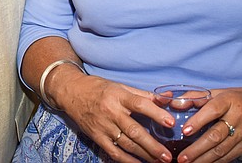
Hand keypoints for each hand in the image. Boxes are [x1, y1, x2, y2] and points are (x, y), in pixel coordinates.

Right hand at [55, 73, 175, 162]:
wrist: (70, 92)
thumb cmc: (97, 87)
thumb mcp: (119, 86)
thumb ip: (143, 94)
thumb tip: (167, 99)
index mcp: (118, 96)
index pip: (140, 104)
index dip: (156, 113)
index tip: (171, 122)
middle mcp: (111, 111)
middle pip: (134, 130)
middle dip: (152, 145)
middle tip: (167, 155)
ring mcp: (103, 126)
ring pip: (126, 143)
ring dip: (144, 154)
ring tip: (159, 161)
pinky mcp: (96, 136)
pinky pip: (113, 152)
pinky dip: (127, 160)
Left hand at [173, 87, 241, 161]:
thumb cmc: (241, 98)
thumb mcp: (221, 92)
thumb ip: (197, 97)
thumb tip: (174, 103)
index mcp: (229, 101)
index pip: (213, 111)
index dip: (198, 121)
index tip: (185, 131)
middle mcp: (237, 118)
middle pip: (216, 135)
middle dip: (198, 148)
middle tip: (182, 157)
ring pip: (222, 150)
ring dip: (204, 159)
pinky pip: (230, 156)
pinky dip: (216, 162)